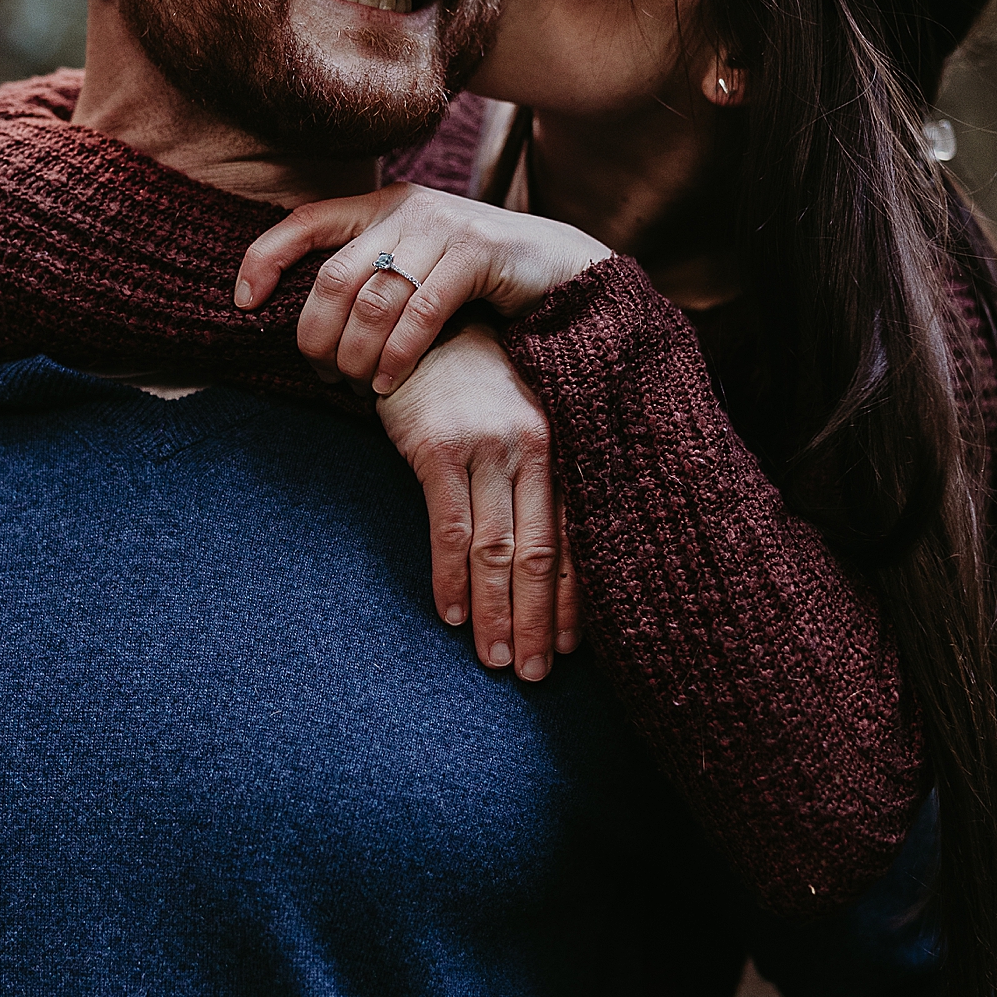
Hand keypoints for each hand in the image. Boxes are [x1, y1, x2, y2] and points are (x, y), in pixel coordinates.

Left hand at [234, 183, 608, 393]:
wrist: (562, 269)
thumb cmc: (480, 281)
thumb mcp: (417, 266)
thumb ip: (370, 276)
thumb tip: (310, 326)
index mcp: (382, 206)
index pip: (303, 221)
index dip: (263, 259)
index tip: (243, 303)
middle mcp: (407, 208)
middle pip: (332, 276)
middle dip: (317, 336)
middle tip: (324, 375)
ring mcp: (444, 226)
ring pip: (373, 299)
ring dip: (356, 355)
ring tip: (358, 387)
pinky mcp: (479, 252)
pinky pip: (420, 313)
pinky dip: (397, 356)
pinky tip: (389, 385)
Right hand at [377, 323, 582, 680]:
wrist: (421, 321)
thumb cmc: (473, 375)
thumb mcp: (520, 414)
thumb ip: (536, 469)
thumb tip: (546, 546)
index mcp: (561, 444)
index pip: (575, 536)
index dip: (574, 599)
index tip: (572, 648)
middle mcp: (533, 448)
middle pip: (541, 553)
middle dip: (539, 620)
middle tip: (536, 675)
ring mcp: (486, 447)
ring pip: (498, 549)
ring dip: (497, 612)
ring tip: (498, 661)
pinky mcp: (438, 448)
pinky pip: (448, 527)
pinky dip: (451, 578)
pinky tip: (451, 615)